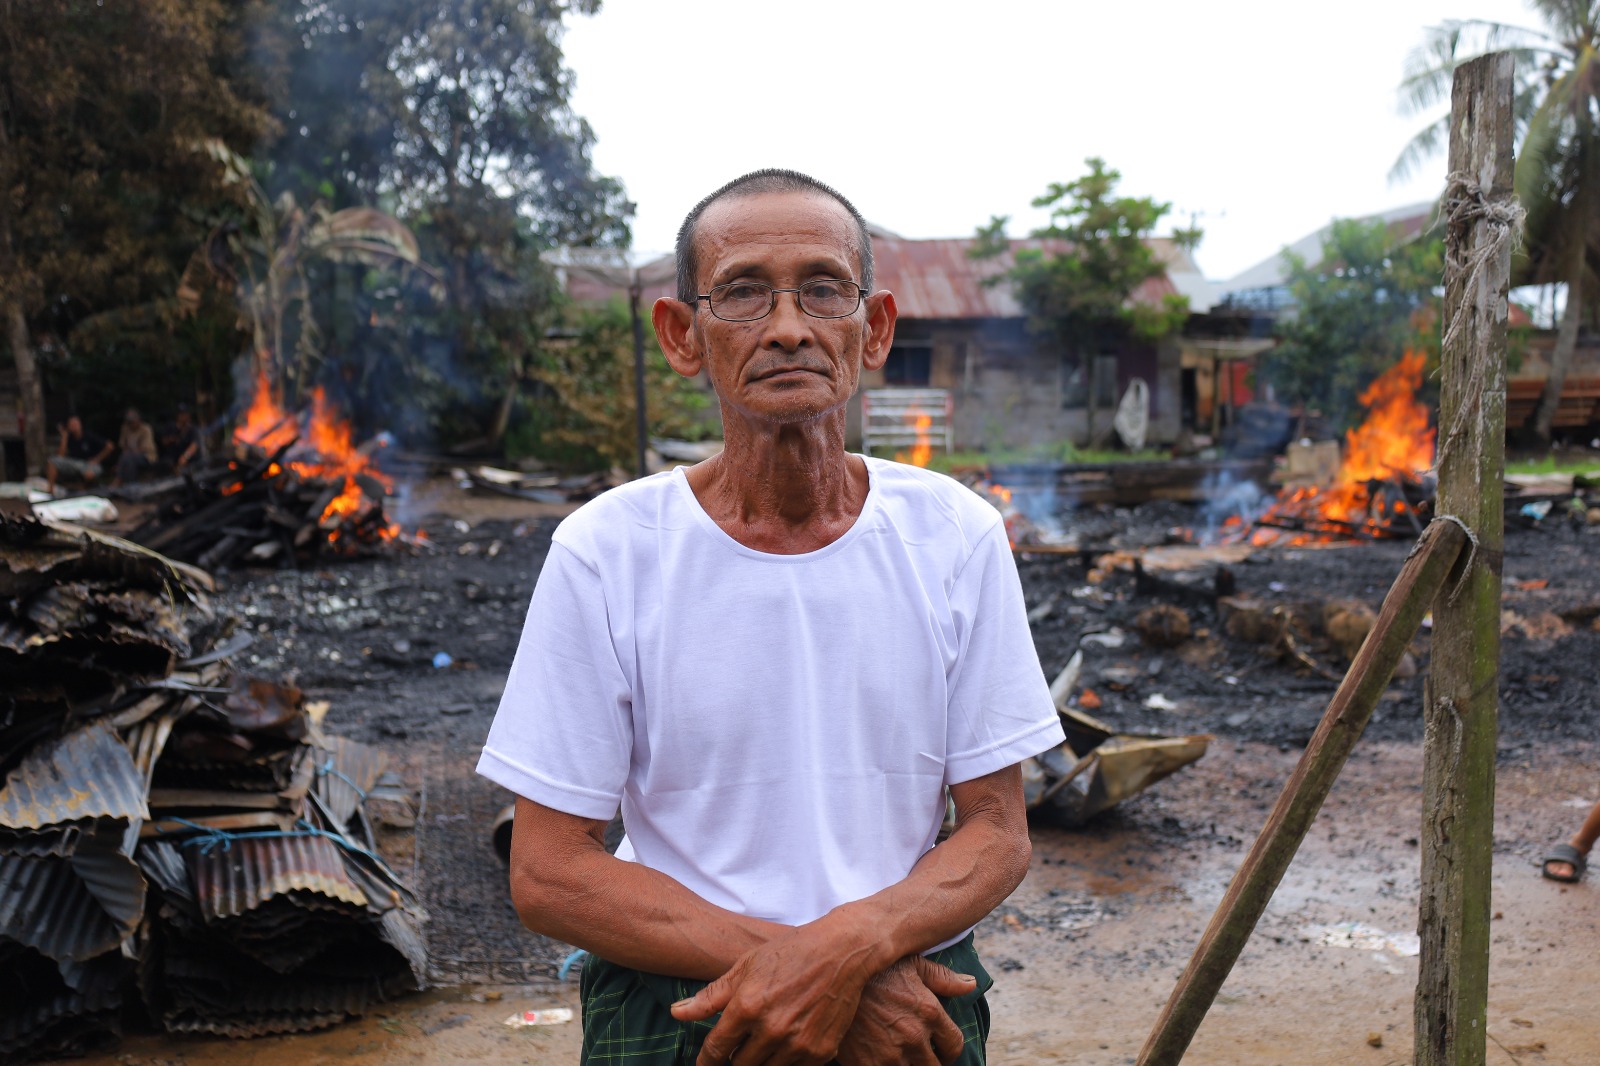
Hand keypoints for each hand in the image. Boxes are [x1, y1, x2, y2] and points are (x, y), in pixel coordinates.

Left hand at [671, 923, 878, 1065]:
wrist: (841, 951)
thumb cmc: (790, 952)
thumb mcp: (746, 967)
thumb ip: (711, 996)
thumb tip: (677, 1012)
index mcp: (748, 1006)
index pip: (716, 1050)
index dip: (706, 1061)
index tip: (705, 1064)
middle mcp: (771, 1029)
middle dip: (733, 1060)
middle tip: (737, 1048)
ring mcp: (797, 1044)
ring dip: (758, 1062)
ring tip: (761, 1045)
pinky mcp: (820, 1052)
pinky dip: (784, 1062)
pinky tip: (785, 1045)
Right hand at [836, 956, 972, 1065]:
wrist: (831, 977)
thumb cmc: (874, 968)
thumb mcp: (912, 964)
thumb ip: (943, 978)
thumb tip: (970, 984)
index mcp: (929, 1013)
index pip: (954, 1045)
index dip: (949, 1049)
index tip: (940, 1048)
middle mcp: (914, 1037)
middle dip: (930, 1061)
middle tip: (920, 1054)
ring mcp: (890, 1055)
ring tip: (899, 1055)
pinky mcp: (867, 1065)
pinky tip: (880, 1057)